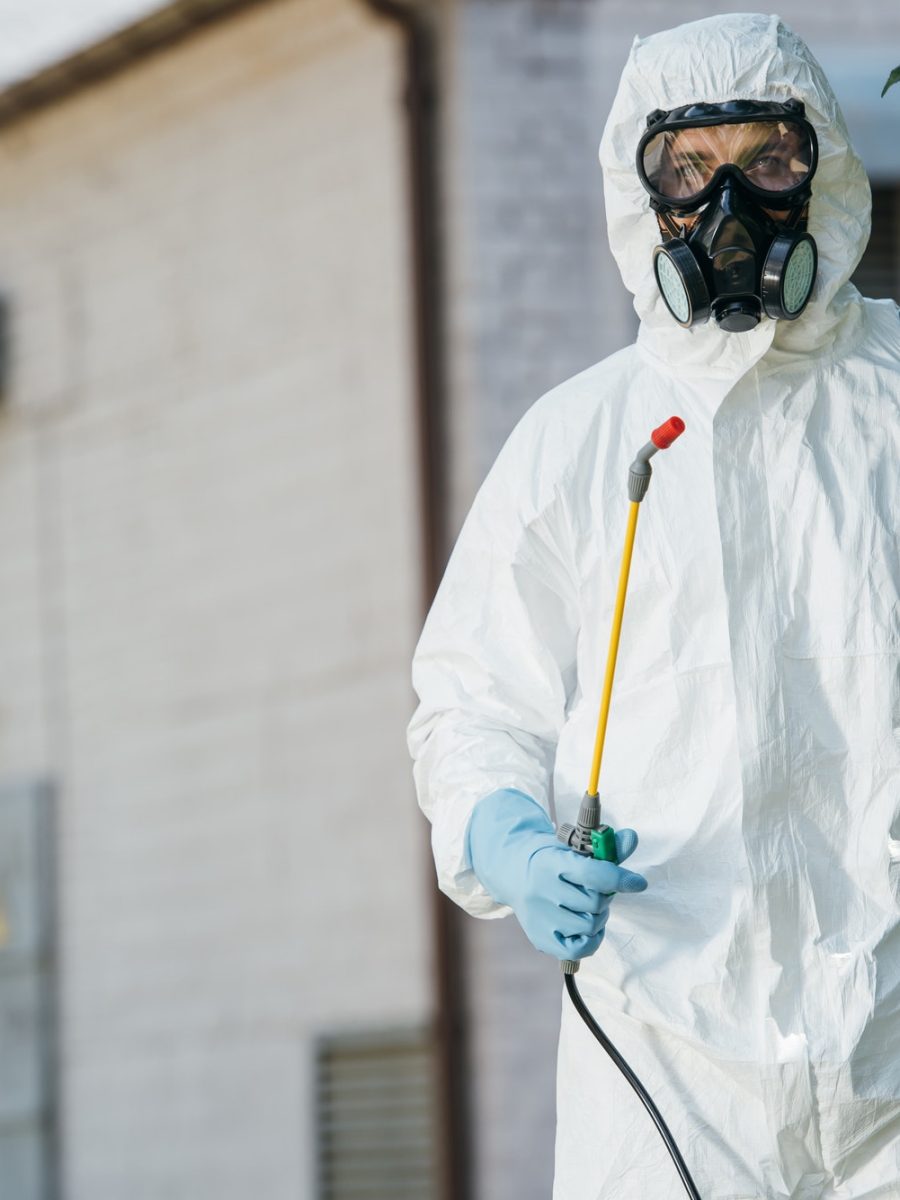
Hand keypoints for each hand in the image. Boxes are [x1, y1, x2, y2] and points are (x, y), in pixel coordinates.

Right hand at [465, 788, 646, 960]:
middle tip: (598, 891)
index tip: (638, 883)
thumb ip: (606, 847)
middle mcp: (541, 891)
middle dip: (605, 897)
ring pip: (590, 926)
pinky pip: (579, 949)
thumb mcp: (574, 847)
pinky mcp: (541, 938)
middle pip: (594, 903)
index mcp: (550, 863)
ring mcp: (540, 917)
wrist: (513, 872)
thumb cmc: (551, 859)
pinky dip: (591, 939)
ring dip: (599, 917)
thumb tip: (632, 838)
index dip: (619, 878)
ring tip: (588, 907)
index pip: (592, 874)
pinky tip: (587, 927)